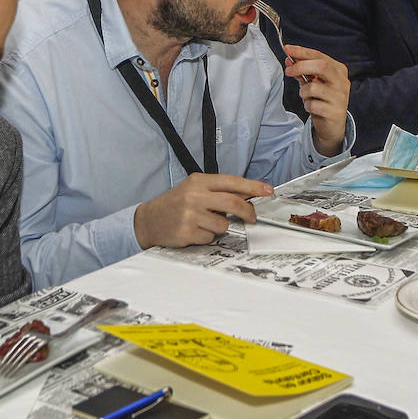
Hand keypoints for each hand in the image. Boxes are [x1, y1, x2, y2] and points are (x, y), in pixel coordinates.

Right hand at [133, 174, 273, 249]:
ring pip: (223, 224)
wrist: (149, 220)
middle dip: (248, 212)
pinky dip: (206, 236)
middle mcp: (194, 196)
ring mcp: (190, 215)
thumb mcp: (194, 189)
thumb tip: (248, 194)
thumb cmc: (175, 203)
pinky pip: (210, 237)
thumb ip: (218, 191)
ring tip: (204, 223)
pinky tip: (194, 230)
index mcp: (198, 181)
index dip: (253, 186)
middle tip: (252, 218)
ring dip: (219, 227)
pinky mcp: (187, 232)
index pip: (232, 182)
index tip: (268, 190)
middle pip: (233, 203)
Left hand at [282, 43, 348, 156]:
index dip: (302, 51)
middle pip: (321, 66)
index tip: (287, 49)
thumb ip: (302, 71)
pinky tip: (312, 108)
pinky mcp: (335, 111)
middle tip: (288, 71)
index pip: (319, 56)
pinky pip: (312, 104)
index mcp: (339, 71)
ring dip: (303, 92)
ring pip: (313, 87)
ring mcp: (340, 97)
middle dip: (301, 66)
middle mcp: (342, 82)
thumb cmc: (322, 100)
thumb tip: (289, 59)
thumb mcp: (312, 82)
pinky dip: (307, 105)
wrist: (333, 126)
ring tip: (307, 97)